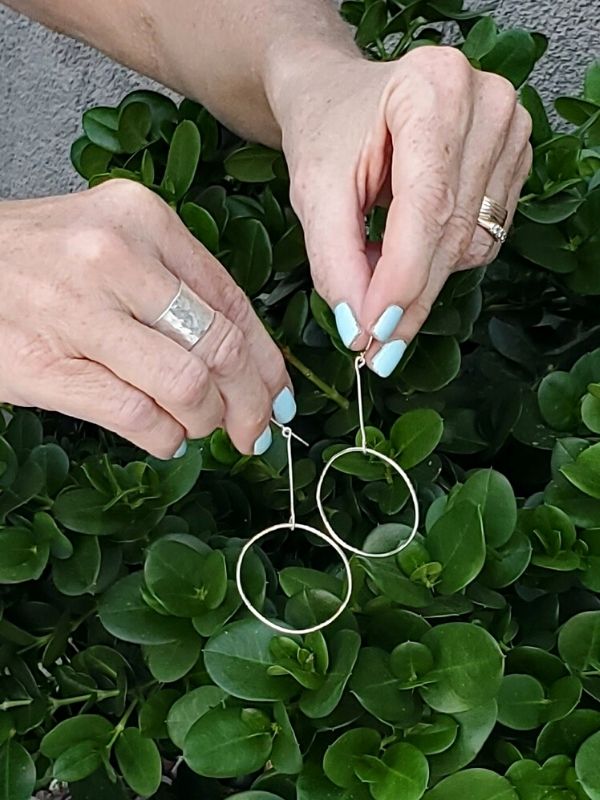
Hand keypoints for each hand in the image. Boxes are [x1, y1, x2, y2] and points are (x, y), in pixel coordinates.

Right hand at [0, 180, 294, 456]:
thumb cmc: (38, 262)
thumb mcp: (114, 247)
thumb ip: (178, 289)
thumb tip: (247, 361)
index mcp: (142, 219)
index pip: (231, 299)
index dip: (266, 358)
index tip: (278, 392)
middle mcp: (113, 257)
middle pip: (218, 345)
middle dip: (249, 401)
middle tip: (252, 428)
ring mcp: (76, 311)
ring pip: (186, 385)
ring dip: (204, 420)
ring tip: (195, 426)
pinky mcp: (44, 365)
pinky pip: (136, 415)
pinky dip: (164, 436)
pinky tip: (163, 434)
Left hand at [272, 46, 532, 375]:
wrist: (338, 99)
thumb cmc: (324, 130)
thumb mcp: (314, 191)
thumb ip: (336, 260)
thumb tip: (361, 327)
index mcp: (435, 87)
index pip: (427, 206)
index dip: (401, 279)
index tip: (373, 332)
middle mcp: (486, 104)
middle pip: (454, 230)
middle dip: (409, 296)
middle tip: (374, 345)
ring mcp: (509, 133)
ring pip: (471, 245)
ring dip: (421, 280)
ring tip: (374, 275)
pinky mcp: (512, 165)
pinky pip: (482, 241)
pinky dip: (438, 262)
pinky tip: (404, 252)